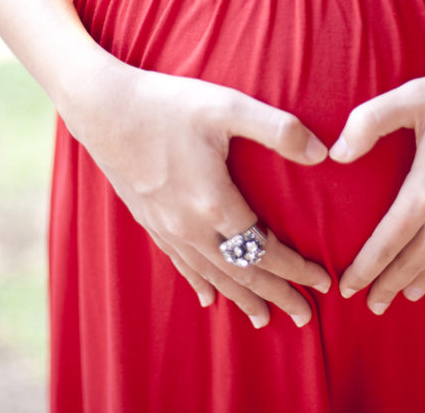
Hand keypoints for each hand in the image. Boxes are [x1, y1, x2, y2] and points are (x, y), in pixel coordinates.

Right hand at [59, 56, 332, 328]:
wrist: (101, 107)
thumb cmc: (168, 104)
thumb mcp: (228, 107)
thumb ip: (278, 129)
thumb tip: (322, 154)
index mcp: (215, 204)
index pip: (265, 250)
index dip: (296, 268)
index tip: (323, 282)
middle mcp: (190, 227)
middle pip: (241, 273)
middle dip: (276, 295)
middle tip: (304, 318)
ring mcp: (166, 227)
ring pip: (211, 275)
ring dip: (241, 298)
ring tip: (263, 319)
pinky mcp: (149, 221)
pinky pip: (180, 264)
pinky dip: (199, 283)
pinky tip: (207, 298)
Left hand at [328, 45, 424, 313]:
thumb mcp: (414, 96)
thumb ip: (367, 123)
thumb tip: (336, 154)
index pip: (386, 243)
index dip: (364, 269)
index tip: (345, 288)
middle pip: (413, 263)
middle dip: (389, 287)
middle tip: (371, 307)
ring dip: (421, 279)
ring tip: (406, 294)